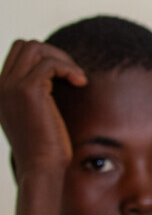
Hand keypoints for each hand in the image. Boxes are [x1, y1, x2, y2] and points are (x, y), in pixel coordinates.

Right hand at [0, 40, 85, 179]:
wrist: (41, 168)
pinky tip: (80, 83)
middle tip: (73, 75)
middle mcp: (0, 85)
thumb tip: (53, 79)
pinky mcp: (27, 90)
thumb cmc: (45, 148)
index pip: (18, 53)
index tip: (65, 77)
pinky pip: (49, 63)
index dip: (46, 58)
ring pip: (36, 48)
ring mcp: (10, 86)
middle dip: (55, 53)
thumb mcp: (35, 118)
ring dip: (63, 59)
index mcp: (0, 90)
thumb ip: (35, 97)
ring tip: (78, 79)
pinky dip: (69, 68)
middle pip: (26, 45)